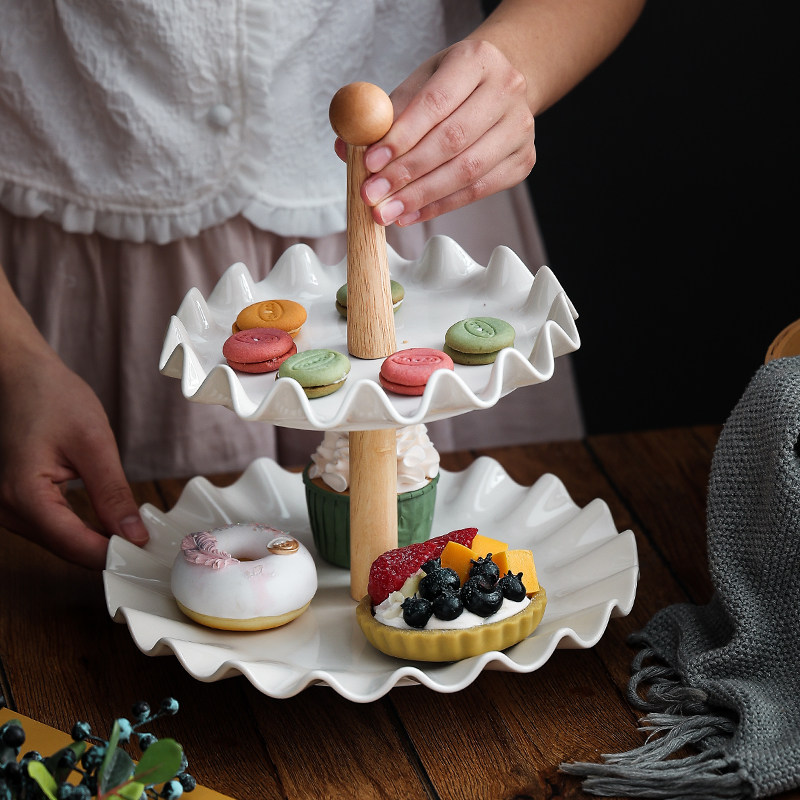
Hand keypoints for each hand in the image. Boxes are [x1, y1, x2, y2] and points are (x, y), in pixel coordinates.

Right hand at [0, 352, 148, 568]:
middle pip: (68, 549)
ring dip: (98, 542)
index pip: (76, 546)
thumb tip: (133, 535)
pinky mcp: (19, 504)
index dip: (115, 554)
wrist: (21, 376)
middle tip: (152, 546)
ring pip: (62, 542)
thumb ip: (112, 494)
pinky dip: (84, 530)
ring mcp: (10, 509)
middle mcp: (8, 510)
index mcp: (23, 495)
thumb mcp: (93, 444)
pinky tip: (112, 524)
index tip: (150, 555)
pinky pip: (56, 528)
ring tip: (138, 534)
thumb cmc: (51, 398)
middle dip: (110, 551)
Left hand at [335, 39, 535, 226]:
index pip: (435, 103)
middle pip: (452, 142)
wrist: (501, 87)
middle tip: (373, 195)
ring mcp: (520, 128)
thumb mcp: (420, 83)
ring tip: (388, 211)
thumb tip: (348, 148)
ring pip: (467, 172)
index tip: (371, 162)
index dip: (401, 137)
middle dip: (406, 174)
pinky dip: (440, 206)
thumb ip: (385, 114)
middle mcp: (506, 91)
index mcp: (476, 60)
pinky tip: (412, 214)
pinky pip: (478, 192)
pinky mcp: (522, 161)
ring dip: (421, 197)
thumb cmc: (454, 85)